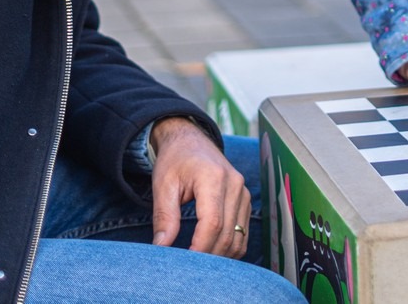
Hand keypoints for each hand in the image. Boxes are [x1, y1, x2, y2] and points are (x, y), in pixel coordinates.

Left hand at [147, 117, 251, 257]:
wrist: (189, 139)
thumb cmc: (175, 161)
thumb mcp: (163, 186)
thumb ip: (164, 217)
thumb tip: (162, 248)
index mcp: (213, 178)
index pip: (213, 222)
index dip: (201, 247)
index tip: (186, 261)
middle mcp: (234, 184)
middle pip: (227, 232)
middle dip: (209, 255)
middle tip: (189, 267)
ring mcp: (243, 191)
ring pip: (239, 236)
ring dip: (222, 255)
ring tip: (201, 264)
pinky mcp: (245, 199)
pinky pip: (243, 231)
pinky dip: (231, 246)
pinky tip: (213, 253)